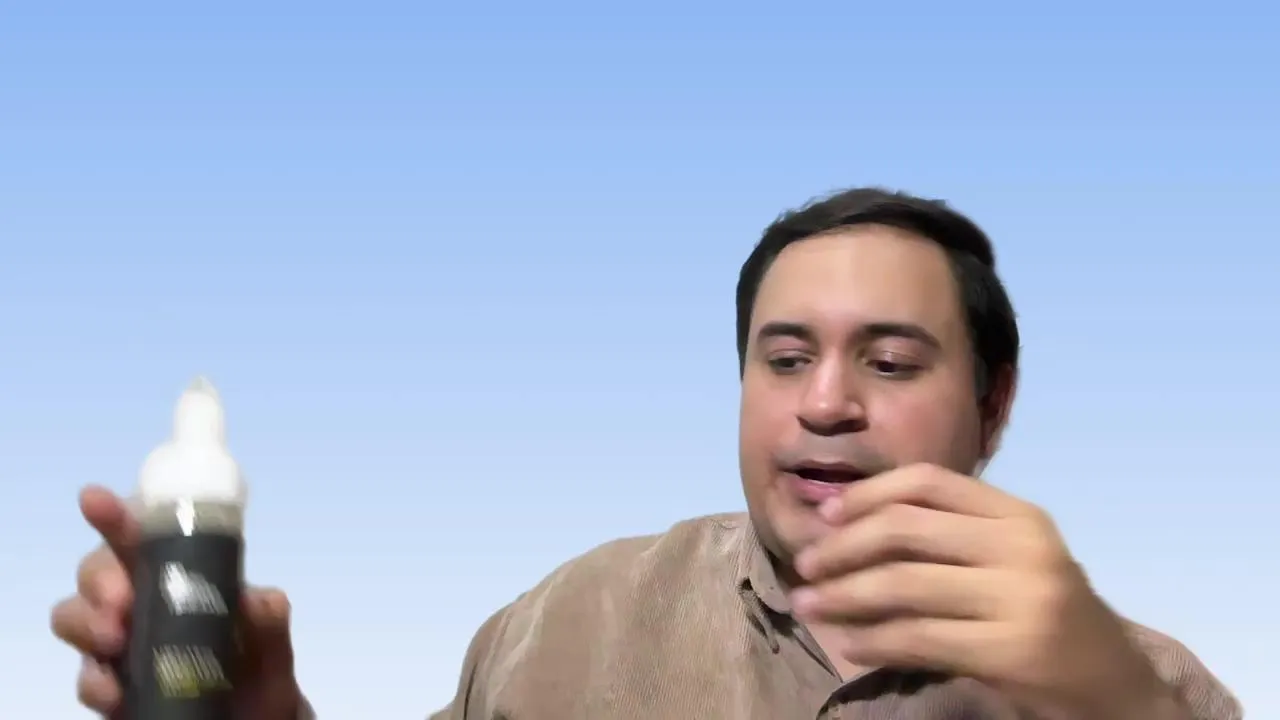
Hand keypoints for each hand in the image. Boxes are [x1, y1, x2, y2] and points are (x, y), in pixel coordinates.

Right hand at [50, 486, 302, 719]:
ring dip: (86, 622)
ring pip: (74, 616)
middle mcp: (142, 600)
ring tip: (115, 641)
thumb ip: (267, 617)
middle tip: (122, 601)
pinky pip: (86, 677)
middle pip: (96, 570)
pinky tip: (116, 691)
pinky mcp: (110, 687)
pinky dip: (95, 681)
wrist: (256, 719)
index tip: (95, 499)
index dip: (115, 513)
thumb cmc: (260, 667)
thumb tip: (255, 601)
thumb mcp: (272, 640)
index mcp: (180, 572)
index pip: (143, 532)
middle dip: (100, 578)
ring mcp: (120, 644)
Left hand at [790, 464, 1183, 719]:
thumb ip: (947, 535)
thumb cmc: (1040, 613)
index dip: (866, 494)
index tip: (825, 516)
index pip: (926, 481)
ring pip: (903, 585)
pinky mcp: (1012, 652)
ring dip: (842, 596)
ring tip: (809, 605)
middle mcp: (1022, 546)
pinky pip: (919, 638)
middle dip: (841, 548)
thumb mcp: (1007, 558)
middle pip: (904, 529)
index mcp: (1017, 514)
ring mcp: (1021, 599)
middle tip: (804, 566)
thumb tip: (843, 525)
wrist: (1112, 682)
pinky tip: (850, 645)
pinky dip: (873, 641)